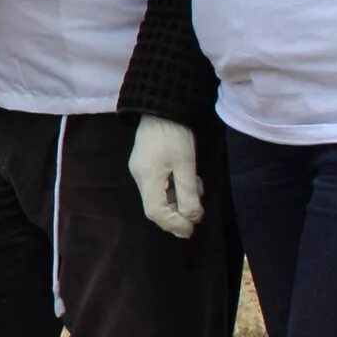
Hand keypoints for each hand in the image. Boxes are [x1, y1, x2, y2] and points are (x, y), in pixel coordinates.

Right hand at [128, 116, 204, 238]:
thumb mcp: (186, 165)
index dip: (173, 224)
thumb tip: (191, 218)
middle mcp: (140, 177)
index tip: (192, 229)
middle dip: (176, 215)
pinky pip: (158, 186)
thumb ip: (188, 193)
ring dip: (178, 201)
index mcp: (148, 179)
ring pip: (158, 197)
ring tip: (196, 191)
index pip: (155, 213)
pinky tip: (187, 180)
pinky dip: (173, 190)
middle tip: (197, 214)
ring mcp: (140, 170)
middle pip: (155, 207)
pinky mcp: (145, 164)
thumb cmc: (175, 136)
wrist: (161, 107)